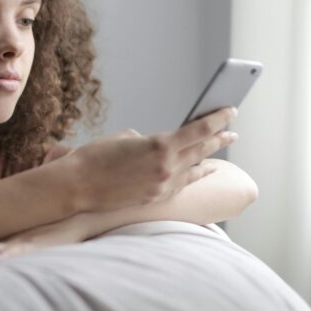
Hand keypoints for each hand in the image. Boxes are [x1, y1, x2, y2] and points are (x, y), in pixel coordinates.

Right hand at [66, 106, 238, 212]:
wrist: (78, 186)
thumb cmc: (95, 157)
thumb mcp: (125, 137)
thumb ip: (149, 141)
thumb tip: (161, 149)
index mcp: (160, 145)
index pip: (200, 130)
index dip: (218, 120)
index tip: (230, 112)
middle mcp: (167, 167)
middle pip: (202, 151)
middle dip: (219, 140)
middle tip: (232, 133)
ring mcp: (162, 186)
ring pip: (194, 170)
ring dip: (207, 160)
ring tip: (217, 154)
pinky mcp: (155, 199)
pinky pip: (181, 185)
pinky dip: (192, 176)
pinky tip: (198, 172)